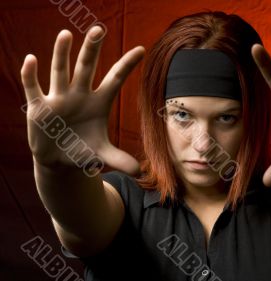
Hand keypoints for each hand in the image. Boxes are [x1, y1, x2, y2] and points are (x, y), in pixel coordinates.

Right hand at [21, 26, 144, 174]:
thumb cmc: (83, 151)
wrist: (59, 159)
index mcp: (99, 103)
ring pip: (60, 72)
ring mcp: (58, 99)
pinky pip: (33, 88)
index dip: (127, 65)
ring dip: (61, 54)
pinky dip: (31, 75)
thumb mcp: (101, 155)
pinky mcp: (38, 107)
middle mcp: (79, 96)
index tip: (141, 50)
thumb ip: (119, 160)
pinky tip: (31, 60)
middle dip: (91, 50)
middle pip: (86, 68)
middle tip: (99, 29)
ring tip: (66, 35)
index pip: (115, 79)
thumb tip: (139, 172)